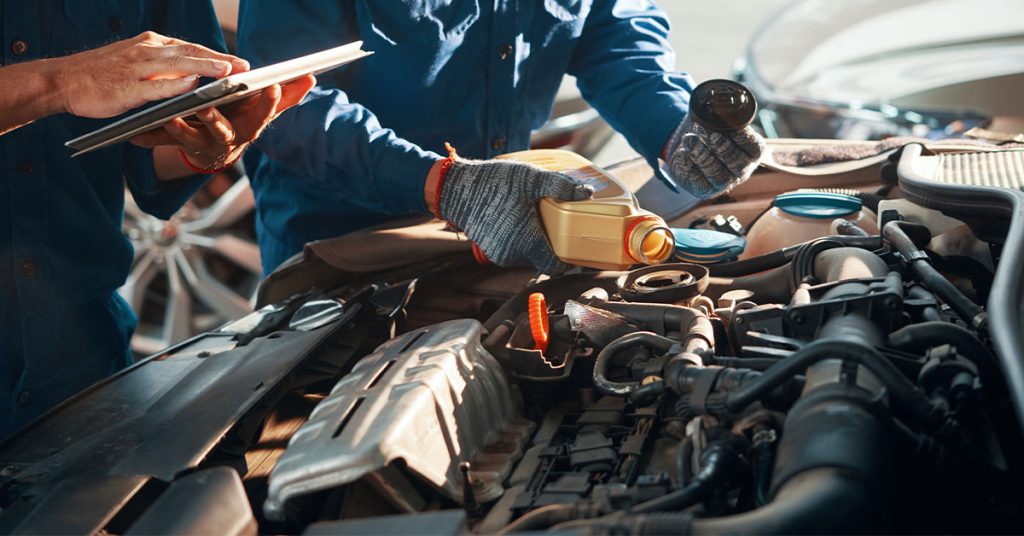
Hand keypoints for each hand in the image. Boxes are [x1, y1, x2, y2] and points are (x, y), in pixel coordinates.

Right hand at [55, 31, 249, 118]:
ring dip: (204, 66)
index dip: (216, 55)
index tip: (238, 62)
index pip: (190, 48)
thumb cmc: (101, 75)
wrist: (63, 80)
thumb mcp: (134, 62)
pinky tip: (194, 85)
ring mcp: (137, 69)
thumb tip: (191, 74)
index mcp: (150, 45)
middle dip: (219, 59)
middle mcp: (146, 52)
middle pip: (190, 52)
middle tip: (244, 67)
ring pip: (177, 65)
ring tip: (228, 72)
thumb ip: (162, 66)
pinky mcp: (127, 88)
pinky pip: (156, 86)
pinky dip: (176, 85)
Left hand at [130, 75, 315, 170]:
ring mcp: (201, 145)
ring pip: (189, 139)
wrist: (213, 152)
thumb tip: (311, 78)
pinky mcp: (178, 146)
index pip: (262, 116)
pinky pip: (161, 144)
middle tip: (208, 108)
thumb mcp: (263, 113)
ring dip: (179, 130)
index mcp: (248, 128)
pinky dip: (148, 139)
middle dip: (216, 119)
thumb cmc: (239, 123)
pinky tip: (134, 136)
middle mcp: (226, 139)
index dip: (267, 104)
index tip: (271, 86)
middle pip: (223, 131)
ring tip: (169, 118)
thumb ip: (286, 98)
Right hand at [436, 154, 593, 273]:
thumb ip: (561, 186)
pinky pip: (513, 252)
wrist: (456, 189)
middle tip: (557, 225)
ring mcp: (499, 254)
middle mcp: (513, 255)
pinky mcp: (489, 251)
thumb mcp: (531, 179)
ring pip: (527, 256)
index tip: (573, 246)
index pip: (555, 267)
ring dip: (534, 243)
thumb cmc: (494, 183)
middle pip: (542, 259)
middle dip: (551, 246)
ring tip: (537, 220)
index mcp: (527, 242)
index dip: (568, 260)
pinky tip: (519, 221)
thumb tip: (586, 192)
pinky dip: (519, 241)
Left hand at [664, 114, 764, 198]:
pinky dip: (689, 165)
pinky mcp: (704, 190)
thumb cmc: (706, 129)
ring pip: (717, 174)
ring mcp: (723, 182)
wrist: (686, 144)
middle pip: (736, 162)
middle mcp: (741, 170)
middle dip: (720, 146)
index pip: (754, 148)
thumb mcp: (714, 117)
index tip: (730, 126)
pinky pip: (698, 181)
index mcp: (751, 151)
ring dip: (702, 155)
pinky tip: (683, 152)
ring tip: (689, 139)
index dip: (744, 137)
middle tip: (706, 131)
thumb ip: (717, 110)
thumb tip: (713, 98)